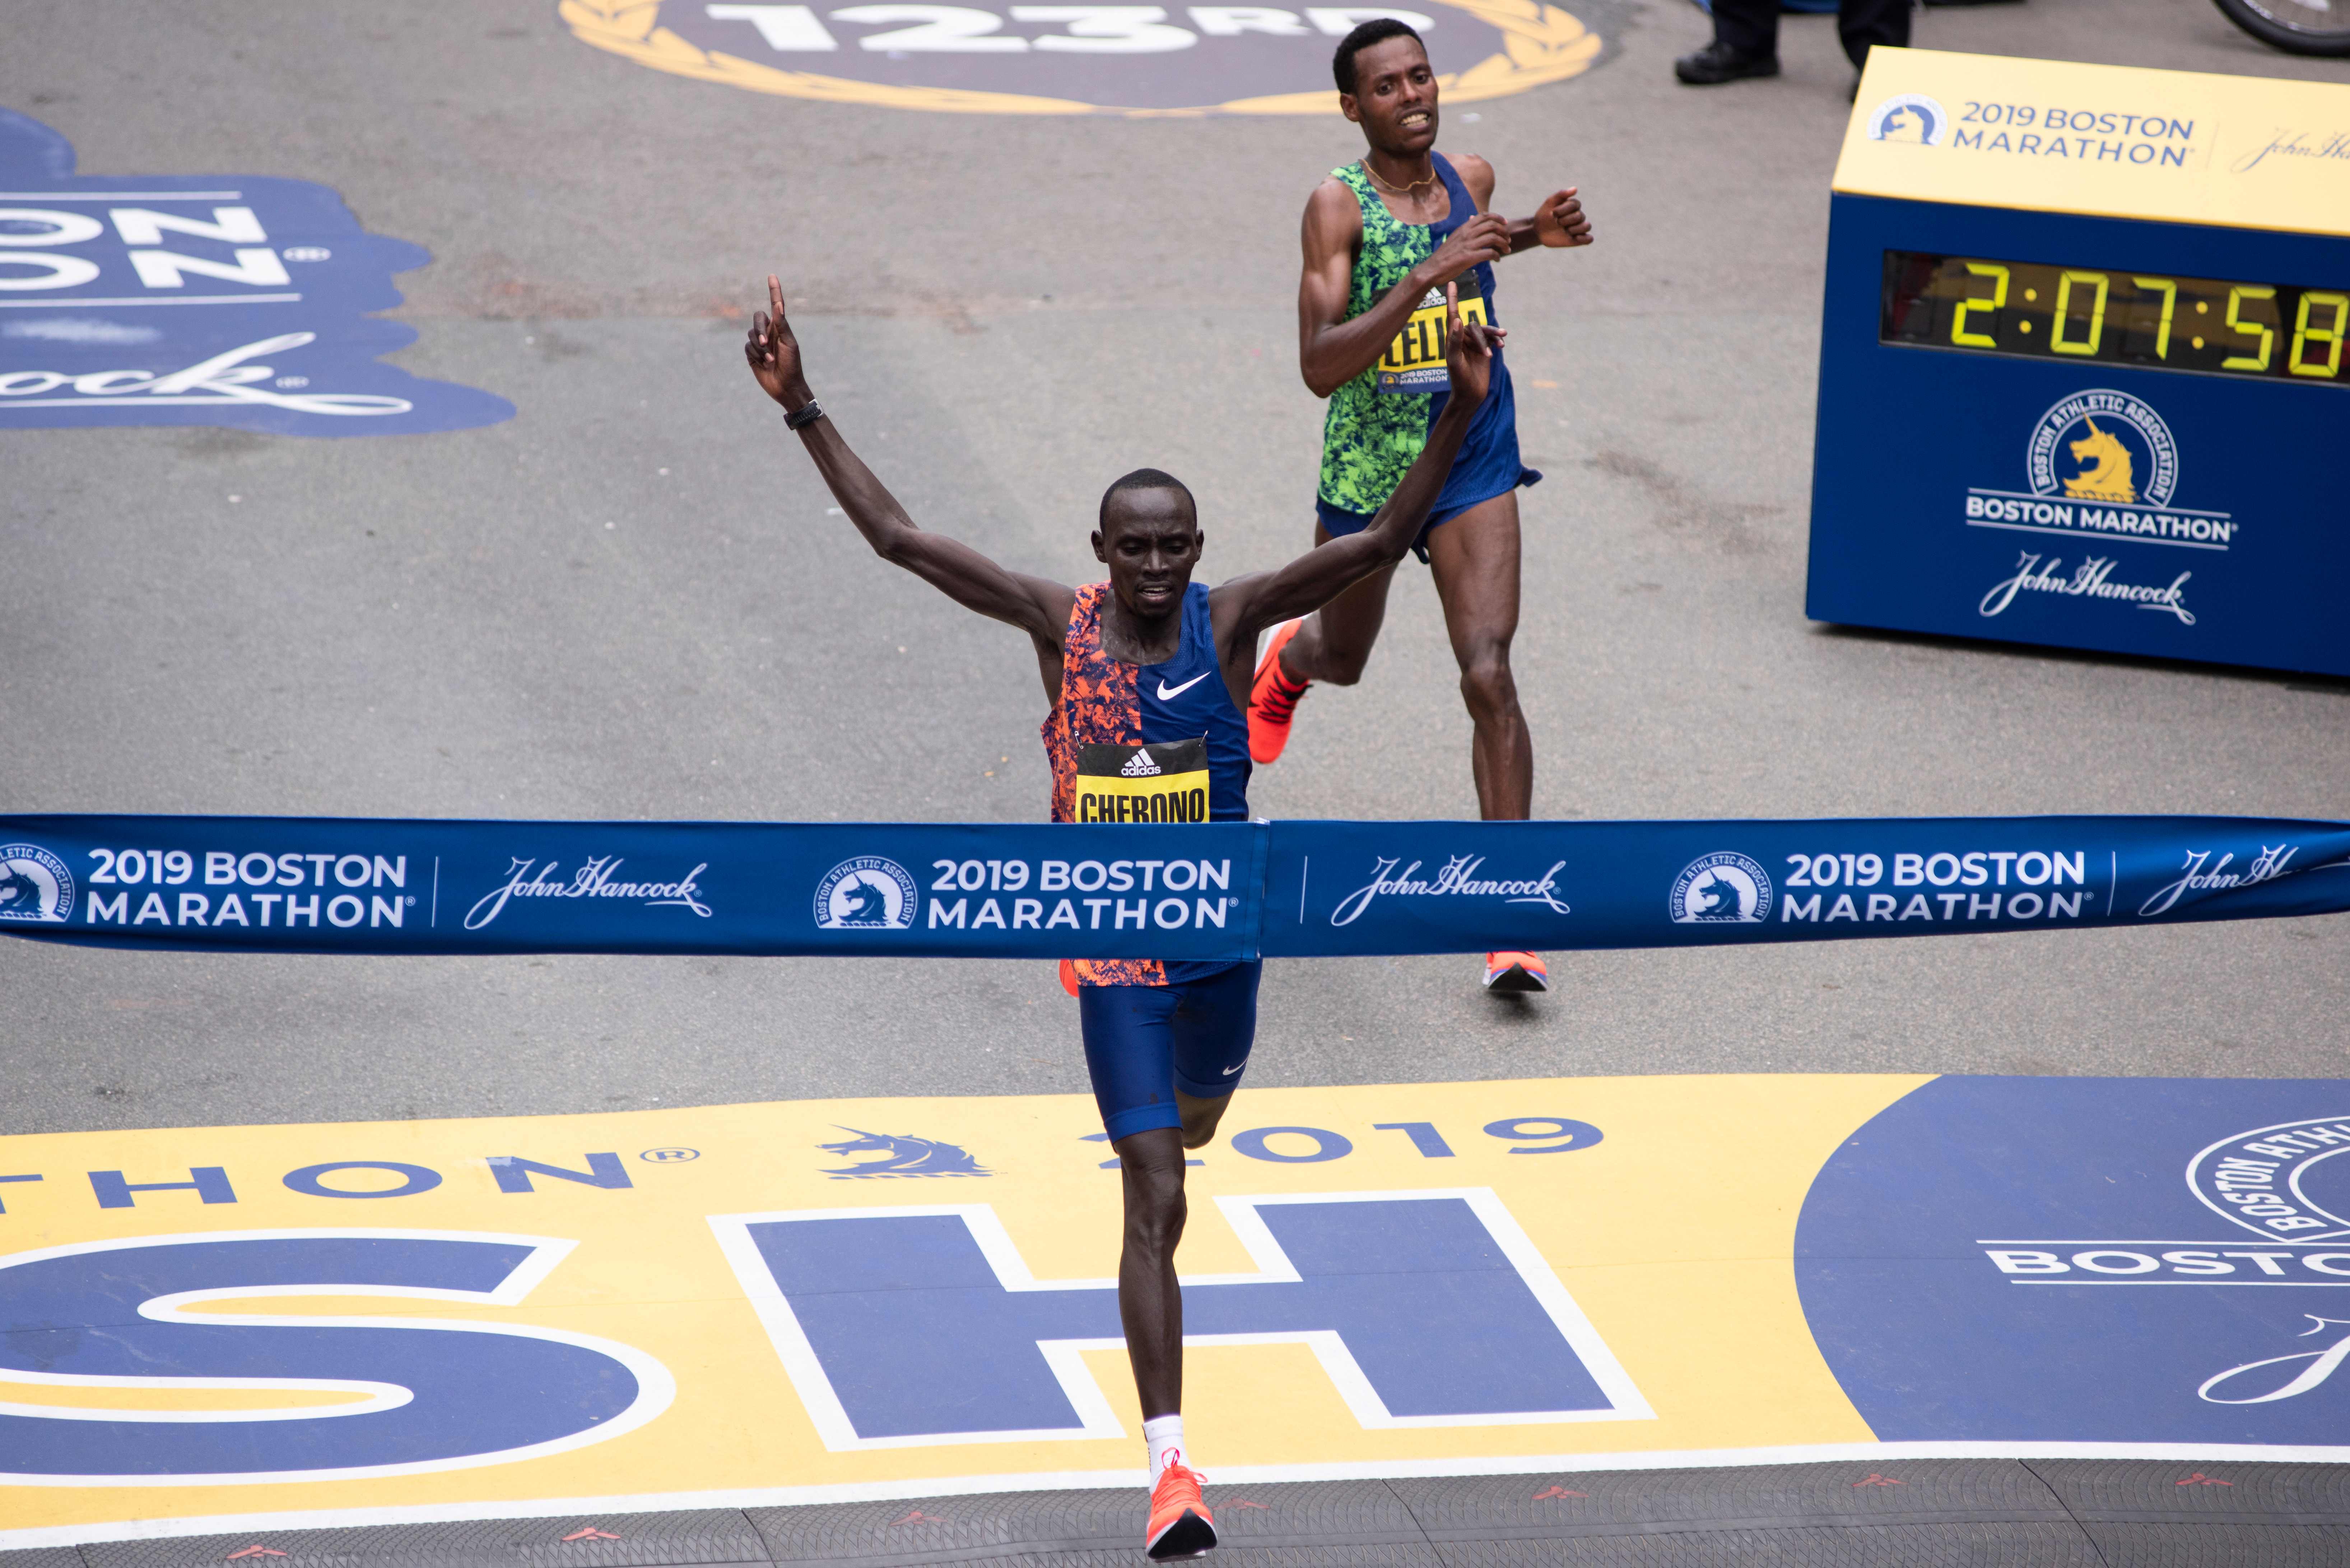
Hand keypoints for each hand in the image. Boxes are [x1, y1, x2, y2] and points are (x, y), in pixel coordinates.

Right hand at [744, 274, 812, 407]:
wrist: (786, 387)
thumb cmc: (792, 365)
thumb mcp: (789, 344)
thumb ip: (781, 324)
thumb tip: (777, 305)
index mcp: (780, 327)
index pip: (776, 305)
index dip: (774, 291)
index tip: (772, 276)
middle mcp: (769, 332)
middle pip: (757, 318)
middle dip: (759, 329)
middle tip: (766, 343)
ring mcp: (760, 343)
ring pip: (750, 334)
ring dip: (759, 348)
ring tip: (770, 360)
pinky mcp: (752, 354)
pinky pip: (747, 347)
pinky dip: (754, 355)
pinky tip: (763, 363)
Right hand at [1419, 213, 1508, 286]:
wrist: (1432, 269)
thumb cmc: (1444, 255)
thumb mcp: (1454, 237)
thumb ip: (1465, 229)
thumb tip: (1472, 218)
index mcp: (1463, 228)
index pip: (1484, 216)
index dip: (1497, 218)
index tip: (1505, 223)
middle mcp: (1467, 234)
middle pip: (1492, 225)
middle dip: (1504, 232)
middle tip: (1508, 239)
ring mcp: (1468, 245)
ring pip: (1493, 238)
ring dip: (1503, 244)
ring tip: (1506, 250)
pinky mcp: (1469, 257)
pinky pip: (1489, 253)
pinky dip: (1496, 256)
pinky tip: (1497, 259)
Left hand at [1443, 280, 1495, 406]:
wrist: (1470, 395)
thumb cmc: (1459, 379)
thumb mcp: (1455, 361)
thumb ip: (1455, 340)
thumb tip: (1457, 319)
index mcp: (1451, 339)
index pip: (1452, 314)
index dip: (1451, 298)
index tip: (1451, 283)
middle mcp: (1461, 338)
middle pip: (1473, 326)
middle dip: (1482, 338)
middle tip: (1487, 355)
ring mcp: (1472, 343)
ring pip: (1484, 331)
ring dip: (1492, 336)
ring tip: (1501, 341)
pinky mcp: (1483, 349)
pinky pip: (1491, 338)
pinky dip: (1496, 340)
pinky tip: (1501, 345)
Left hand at [1534, 187, 1591, 248]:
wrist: (1539, 230)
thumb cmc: (1545, 214)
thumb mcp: (1550, 202)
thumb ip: (1561, 194)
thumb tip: (1575, 189)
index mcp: (1574, 205)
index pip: (1574, 205)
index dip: (1563, 210)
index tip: (1553, 213)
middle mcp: (1579, 215)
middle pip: (1579, 216)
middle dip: (1566, 220)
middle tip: (1557, 222)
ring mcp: (1579, 227)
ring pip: (1587, 226)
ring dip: (1575, 229)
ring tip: (1565, 231)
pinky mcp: (1578, 239)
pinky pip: (1589, 239)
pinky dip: (1584, 239)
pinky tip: (1575, 238)